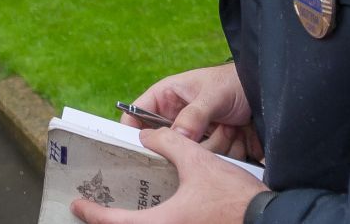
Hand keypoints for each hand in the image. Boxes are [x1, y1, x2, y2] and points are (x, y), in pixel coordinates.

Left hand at [72, 127, 265, 223]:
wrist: (271, 220)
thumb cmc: (235, 197)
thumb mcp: (198, 160)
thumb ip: (169, 142)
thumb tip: (147, 135)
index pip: (115, 223)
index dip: (93, 213)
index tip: (78, 204)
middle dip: (108, 221)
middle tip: (95, 207)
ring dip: (131, 223)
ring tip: (121, 209)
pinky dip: (153, 223)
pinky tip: (156, 212)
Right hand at [124, 62, 261, 161]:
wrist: (268, 96)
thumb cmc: (235, 83)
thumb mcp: (212, 94)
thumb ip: (193, 116)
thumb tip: (177, 138)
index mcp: (166, 98)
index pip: (135, 116)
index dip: (132, 132)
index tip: (140, 147)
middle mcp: (178, 120)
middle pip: (165, 145)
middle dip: (190, 143)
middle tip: (206, 133)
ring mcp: (196, 137)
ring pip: (192, 157)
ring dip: (217, 144)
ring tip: (231, 126)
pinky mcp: (214, 151)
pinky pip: (213, 163)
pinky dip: (230, 151)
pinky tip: (240, 134)